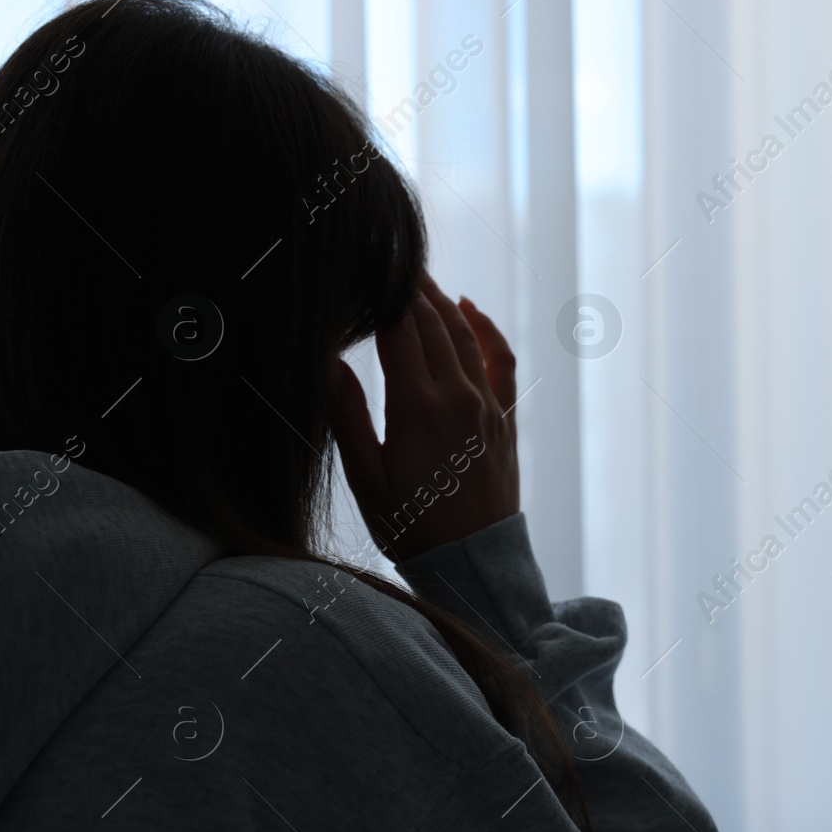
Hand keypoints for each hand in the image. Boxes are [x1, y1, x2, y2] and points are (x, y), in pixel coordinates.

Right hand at [331, 274, 519, 561]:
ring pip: (465, 334)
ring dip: (442, 302)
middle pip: (433, 323)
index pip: (400, 330)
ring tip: (418, 280)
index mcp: (417, 407)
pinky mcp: (505, 419)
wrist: (471, 565)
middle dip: (410, 291)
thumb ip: (346, 415)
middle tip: (388, 266)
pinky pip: (501, 360)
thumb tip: (327, 362)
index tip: (366, 274)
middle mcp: (458, 397)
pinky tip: (472, 309)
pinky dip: (487, 328)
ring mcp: (487, 406)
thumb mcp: (365, 478)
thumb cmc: (410, 528)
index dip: (382, 298)